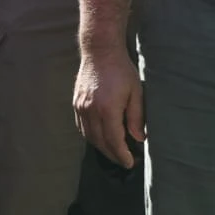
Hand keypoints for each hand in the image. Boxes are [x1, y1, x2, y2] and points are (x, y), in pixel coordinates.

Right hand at [74, 47, 143, 169]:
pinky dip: (90, 136)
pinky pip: (81, 126)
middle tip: (123, 161)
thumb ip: (136, 117)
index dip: (122, 155)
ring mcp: (81, 106)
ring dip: (101, 147)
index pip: (114, 141)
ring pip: (88, 136)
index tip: (130, 163)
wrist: (99, 51)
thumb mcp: (136, 92)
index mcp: (107, 109)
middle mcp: (91, 110)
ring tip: (113, 151)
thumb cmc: (121, 70)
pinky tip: (99, 137)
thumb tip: (139, 138)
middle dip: (112, 155)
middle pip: (100, 142)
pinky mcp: (76, 102)